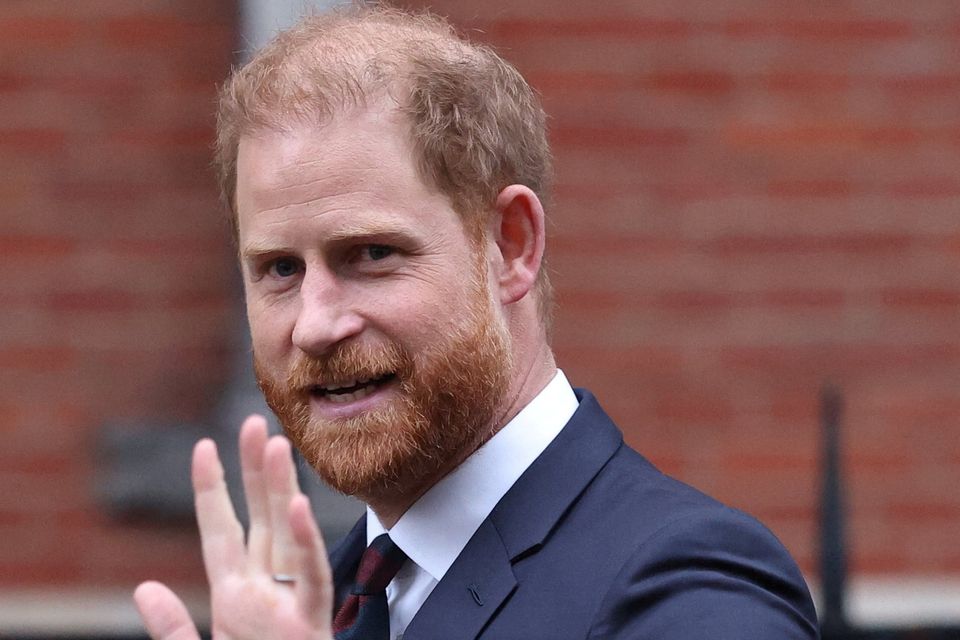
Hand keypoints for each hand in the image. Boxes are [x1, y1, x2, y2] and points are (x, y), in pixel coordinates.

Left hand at [133, 415, 333, 638]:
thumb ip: (172, 630)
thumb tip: (144, 588)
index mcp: (233, 598)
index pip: (220, 531)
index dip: (210, 490)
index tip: (204, 447)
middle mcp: (262, 592)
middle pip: (259, 519)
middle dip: (255, 471)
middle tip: (256, 422)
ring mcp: (287, 605)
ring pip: (287, 535)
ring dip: (282, 490)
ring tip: (276, 445)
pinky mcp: (309, 625)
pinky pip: (309, 577)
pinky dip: (306, 543)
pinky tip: (299, 507)